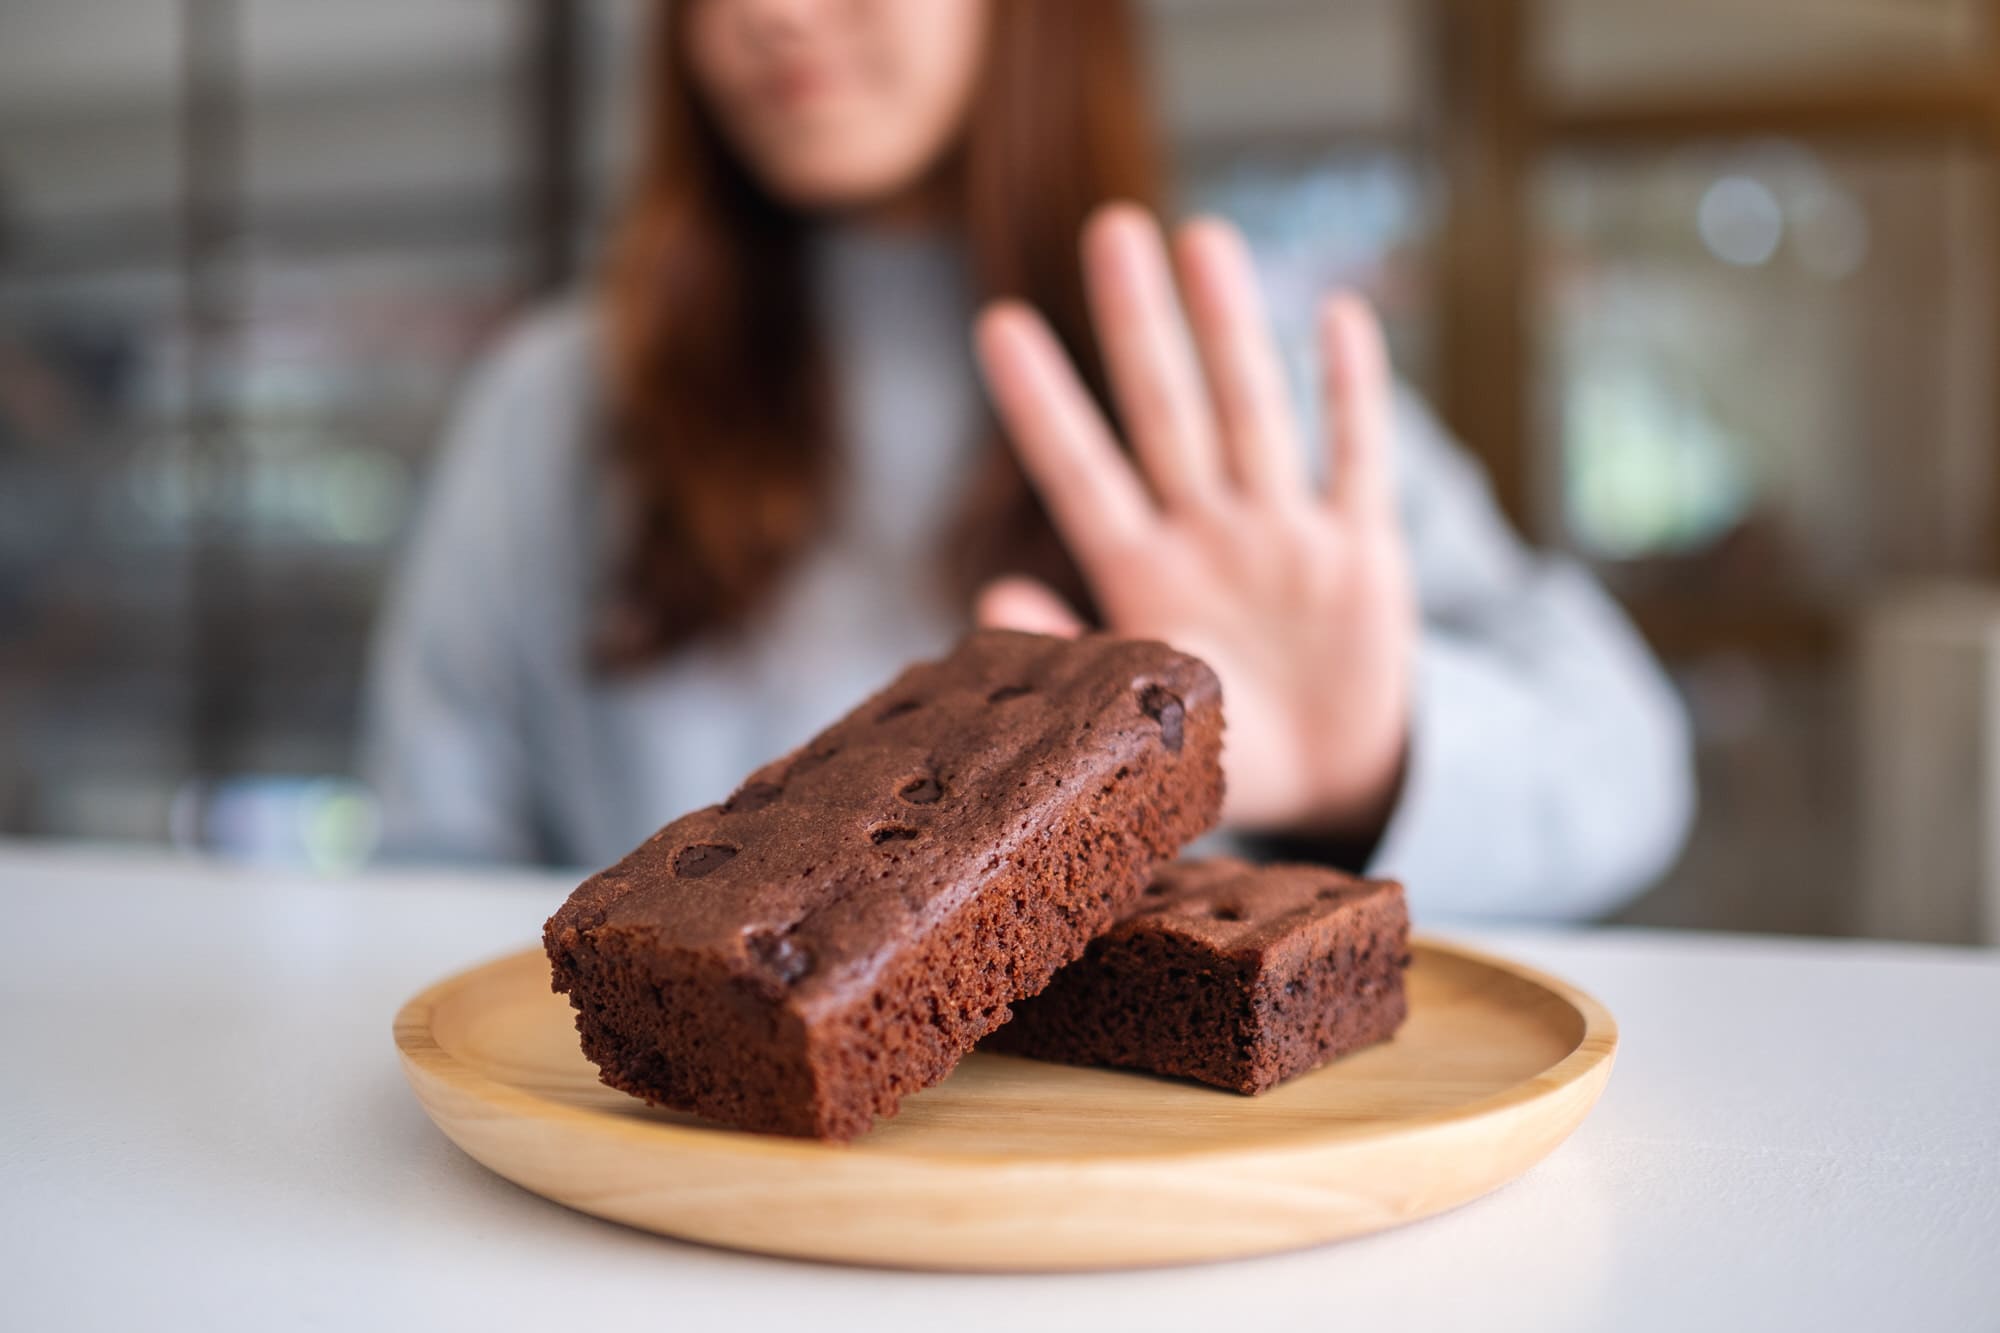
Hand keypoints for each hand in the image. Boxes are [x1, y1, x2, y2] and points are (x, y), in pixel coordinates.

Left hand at [972, 206, 1415, 836]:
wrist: (1337, 777)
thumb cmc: (1226, 750)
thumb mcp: (1146, 724)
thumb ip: (1074, 653)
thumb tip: (991, 597)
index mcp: (1143, 578)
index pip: (1080, 474)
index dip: (1042, 405)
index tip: (996, 323)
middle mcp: (1209, 536)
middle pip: (1168, 413)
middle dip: (1140, 326)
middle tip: (1111, 229)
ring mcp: (1285, 534)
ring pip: (1254, 412)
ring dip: (1232, 329)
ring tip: (1204, 238)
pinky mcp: (1362, 551)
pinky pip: (1358, 460)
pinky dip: (1353, 392)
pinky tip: (1337, 315)